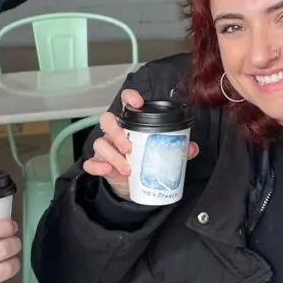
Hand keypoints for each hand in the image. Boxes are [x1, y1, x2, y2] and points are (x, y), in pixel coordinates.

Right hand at [83, 89, 198, 200]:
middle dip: (117, 132)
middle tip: (129, 147)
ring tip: (128, 168)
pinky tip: (108, 170)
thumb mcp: (160, 153)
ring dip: (113, 155)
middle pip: (107, 121)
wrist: (132, 185)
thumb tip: (191, 147)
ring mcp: (105, 148)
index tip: (138, 103)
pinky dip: (97, 166)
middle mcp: (114, 133)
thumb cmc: (144, 161)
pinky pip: (91, 163)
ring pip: (100, 143)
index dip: (129, 98)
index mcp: (130, 125)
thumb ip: (176, 148)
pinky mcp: (98, 164)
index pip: (125, 103)